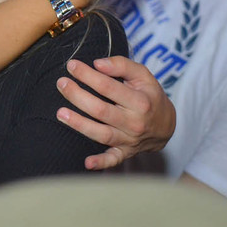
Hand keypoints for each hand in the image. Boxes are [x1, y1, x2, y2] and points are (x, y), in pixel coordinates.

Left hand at [55, 56, 174, 169]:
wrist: (166, 125)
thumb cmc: (150, 95)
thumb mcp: (143, 75)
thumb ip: (122, 65)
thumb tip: (97, 63)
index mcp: (140, 101)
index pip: (108, 87)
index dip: (88, 75)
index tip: (72, 65)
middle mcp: (134, 122)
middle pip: (100, 110)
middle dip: (77, 96)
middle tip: (61, 83)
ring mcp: (129, 140)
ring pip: (101, 134)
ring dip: (79, 124)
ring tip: (60, 113)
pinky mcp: (125, 152)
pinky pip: (113, 160)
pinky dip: (101, 163)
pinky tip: (87, 163)